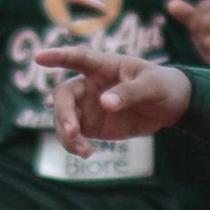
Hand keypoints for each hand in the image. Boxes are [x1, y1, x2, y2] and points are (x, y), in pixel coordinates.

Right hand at [32, 43, 191, 153]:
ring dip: (67, 134)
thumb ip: (129, 93)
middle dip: (63, 113)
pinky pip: (73, 135)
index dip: (58, 56)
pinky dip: (74, 145)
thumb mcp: (152, 86)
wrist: (170, 106)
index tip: (38, 57)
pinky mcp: (90, 125)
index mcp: (104, 66)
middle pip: (64, 95)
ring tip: (84, 151)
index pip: (78, 58)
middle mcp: (89, 84)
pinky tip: (86, 152)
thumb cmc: (162, 86)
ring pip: (63, 118)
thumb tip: (105, 103)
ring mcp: (87, 105)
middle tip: (73, 131)